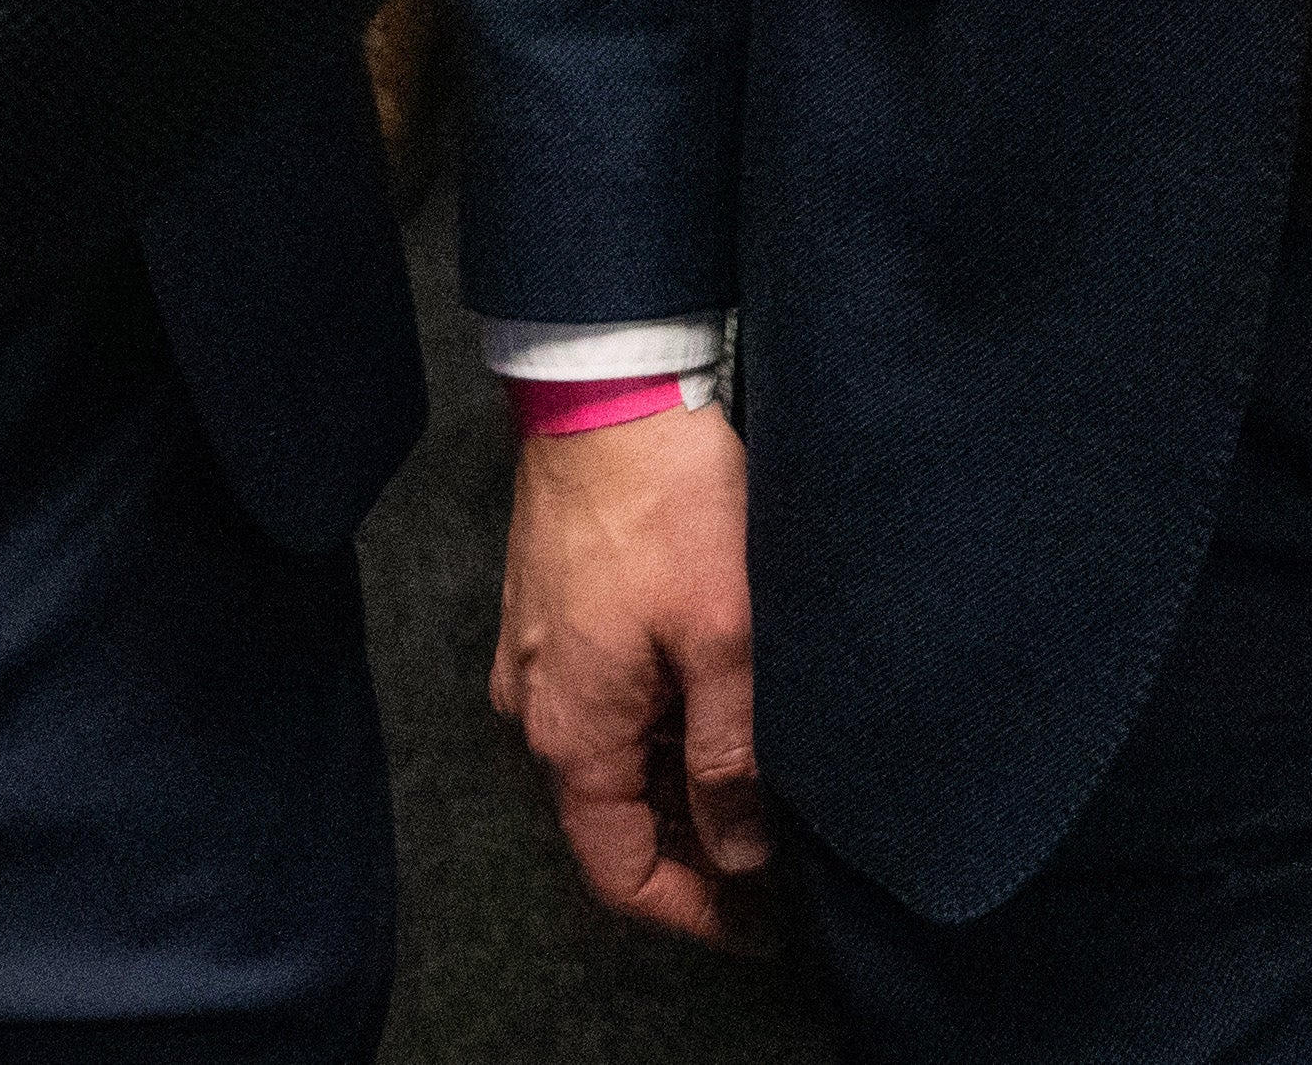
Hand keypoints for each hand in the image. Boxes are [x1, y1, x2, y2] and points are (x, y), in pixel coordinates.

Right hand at [492, 398, 768, 943]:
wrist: (603, 391)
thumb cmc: (667, 507)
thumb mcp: (725, 640)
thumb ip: (730, 756)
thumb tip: (740, 849)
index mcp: (570, 734)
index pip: (618, 872)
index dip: (692, 909)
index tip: (760, 920)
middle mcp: (534, 714)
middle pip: (609, 824)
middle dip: (691, 851)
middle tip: (779, 856)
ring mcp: (532, 665)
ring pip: (606, 766)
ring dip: (676, 787)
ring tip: (762, 785)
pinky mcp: (546, 621)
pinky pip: (599, 711)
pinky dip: (655, 734)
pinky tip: (716, 713)